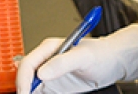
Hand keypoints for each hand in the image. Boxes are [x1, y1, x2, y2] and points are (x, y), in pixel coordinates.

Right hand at [16, 24, 137, 92]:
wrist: (114, 62)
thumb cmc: (102, 53)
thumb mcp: (84, 57)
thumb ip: (63, 62)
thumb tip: (42, 72)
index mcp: (49, 48)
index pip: (28, 64)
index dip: (24, 80)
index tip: (25, 93)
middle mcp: (47, 60)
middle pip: (26, 76)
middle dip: (23, 89)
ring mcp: (50, 73)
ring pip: (31, 86)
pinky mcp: (55, 85)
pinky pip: (40, 93)